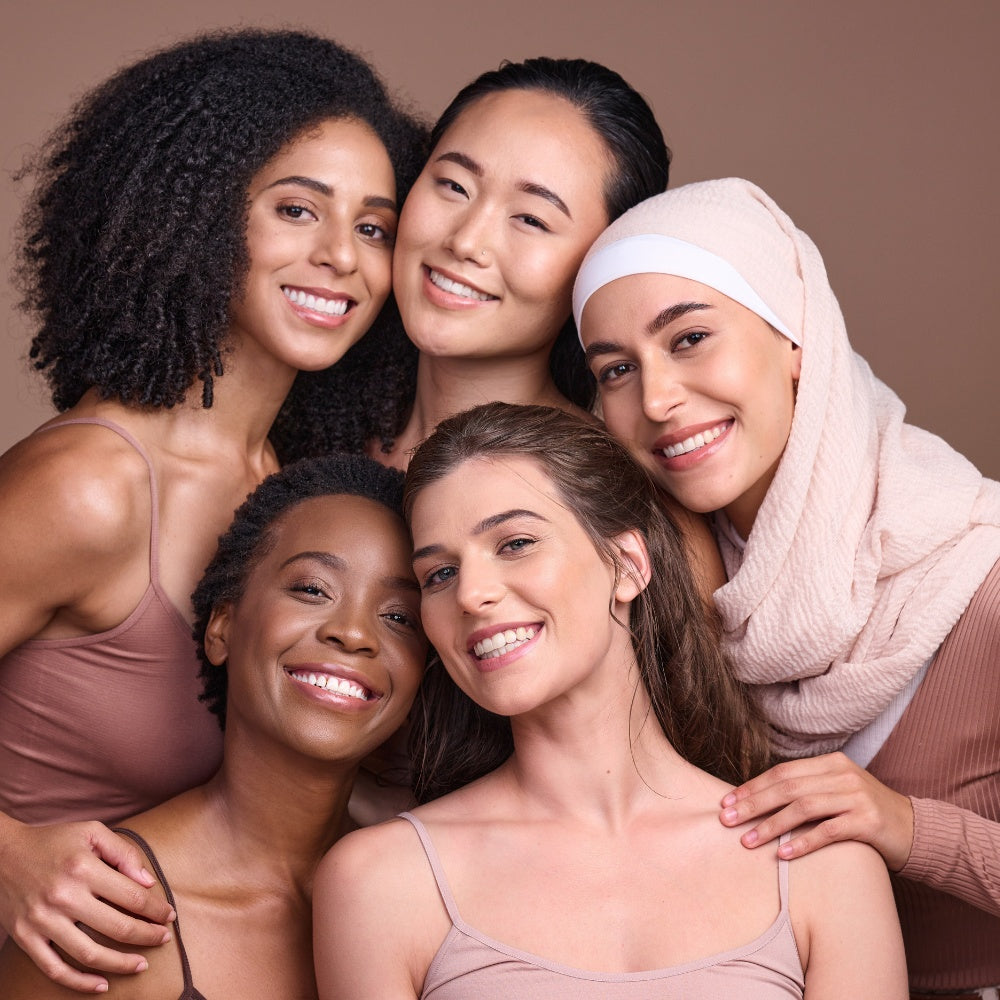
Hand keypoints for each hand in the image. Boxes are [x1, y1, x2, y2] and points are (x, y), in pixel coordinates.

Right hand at [0, 816, 174, 992]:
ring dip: (121, 964)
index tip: (169, 916)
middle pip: (117, 927)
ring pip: (90, 954)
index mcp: (83, 868)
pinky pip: (54, 969)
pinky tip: (101, 986)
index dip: (156, 910)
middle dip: (147, 936)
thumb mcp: (92, 832)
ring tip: (141, 964)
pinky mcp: (24, 938)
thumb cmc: (54, 841)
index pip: (132, 897)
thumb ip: (123, 853)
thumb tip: (149, 883)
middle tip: (163, 939)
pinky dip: (79, 983)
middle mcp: (63, 896)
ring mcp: (42, 921)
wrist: (2, 853)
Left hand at [719, 752, 914, 870]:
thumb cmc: (866, 815)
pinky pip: (828, 831)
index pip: (782, 772)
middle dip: (753, 804)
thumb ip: (806, 791)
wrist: (916, 831)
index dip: (753, 786)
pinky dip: (803, 842)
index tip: (727, 801)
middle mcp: (842, 774)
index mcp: (831, 763)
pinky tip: (783, 853)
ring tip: (748, 841)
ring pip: (803, 807)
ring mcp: (856, 796)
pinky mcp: (868, 822)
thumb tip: (757, 801)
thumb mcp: (836, 793)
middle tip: (726, 820)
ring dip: (771, 825)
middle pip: (787, 787)